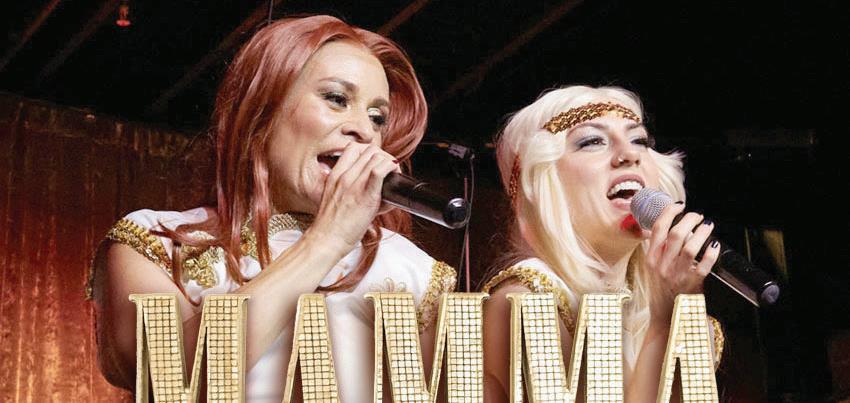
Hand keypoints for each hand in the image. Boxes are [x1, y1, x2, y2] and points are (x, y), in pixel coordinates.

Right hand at [305, 142, 398, 256]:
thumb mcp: (334, 201)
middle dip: (382, 156)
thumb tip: (372, 191)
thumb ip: (348, 191)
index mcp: (335, 176)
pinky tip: (394, 176)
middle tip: (389, 170)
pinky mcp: (366, 195)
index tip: (376, 163)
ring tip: (393, 175)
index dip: (369, 152)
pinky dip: (391, 168)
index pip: (353, 148)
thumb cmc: (331, 227)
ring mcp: (354, 184)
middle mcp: (344, 176)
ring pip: (376, 156)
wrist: (326, 240)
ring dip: (389, 162)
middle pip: (368, 150)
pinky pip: (380, 170)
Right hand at [644, 203, 719, 323]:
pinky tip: (714, 245)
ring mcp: (677, 274)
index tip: (678, 205)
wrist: (665, 316)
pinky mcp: (692, 283)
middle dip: (689, 219)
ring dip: (702, 232)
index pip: (657, 228)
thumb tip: (659, 228)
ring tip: (708, 226)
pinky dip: (711, 252)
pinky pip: (704, 263)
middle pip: (676, 233)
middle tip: (697, 216)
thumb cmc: (661, 290)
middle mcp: (662, 264)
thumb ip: (656, 249)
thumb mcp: (652, 268)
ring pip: (691, 246)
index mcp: (651, 258)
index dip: (669, 213)